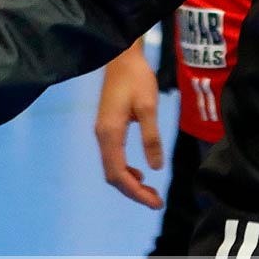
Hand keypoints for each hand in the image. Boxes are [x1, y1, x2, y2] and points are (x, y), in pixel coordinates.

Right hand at [94, 43, 164, 209]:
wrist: (121, 56)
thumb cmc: (136, 78)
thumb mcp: (149, 106)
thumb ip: (151, 138)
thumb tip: (155, 168)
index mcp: (110, 133)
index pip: (119, 174)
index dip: (136, 193)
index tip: (155, 201)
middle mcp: (102, 136)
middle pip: (113, 176)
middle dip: (134, 193)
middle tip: (156, 201)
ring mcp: (102, 132)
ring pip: (111, 168)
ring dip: (129, 183)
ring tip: (150, 191)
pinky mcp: (107, 127)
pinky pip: (113, 158)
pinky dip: (125, 171)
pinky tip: (139, 172)